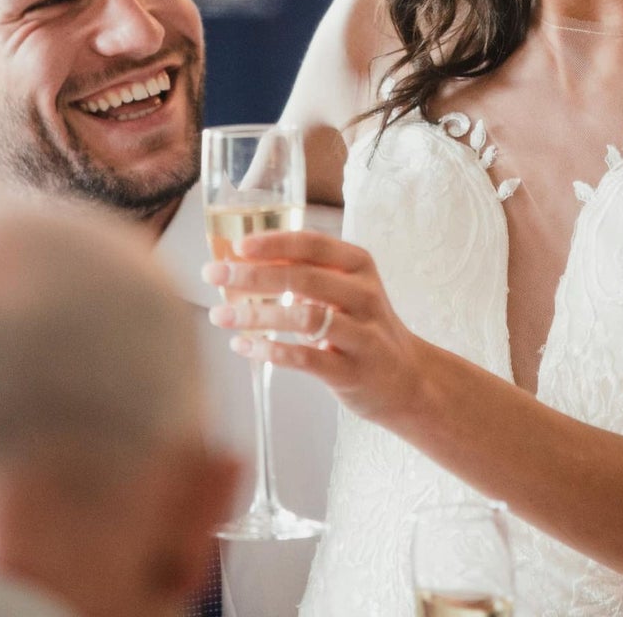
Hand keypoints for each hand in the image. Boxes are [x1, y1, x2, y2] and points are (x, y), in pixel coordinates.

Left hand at [202, 230, 427, 425]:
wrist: (408, 379)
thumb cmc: (363, 327)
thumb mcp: (344, 290)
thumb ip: (305, 273)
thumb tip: (244, 260)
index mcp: (359, 266)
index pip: (312, 245)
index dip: (273, 243)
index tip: (237, 247)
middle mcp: (364, 295)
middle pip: (303, 278)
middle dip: (252, 275)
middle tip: (214, 275)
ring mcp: (362, 334)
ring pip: (304, 318)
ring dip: (256, 315)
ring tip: (220, 316)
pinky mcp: (354, 371)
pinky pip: (308, 358)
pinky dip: (271, 351)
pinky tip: (243, 346)